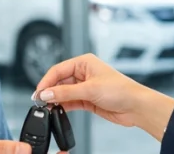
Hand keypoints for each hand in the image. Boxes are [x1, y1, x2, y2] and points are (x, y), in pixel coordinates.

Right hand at [36, 53, 173, 140]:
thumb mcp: (89, 89)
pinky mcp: (88, 100)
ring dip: (56, 100)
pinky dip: (63, 106)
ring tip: (47, 107)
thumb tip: (46, 93)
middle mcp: (84, 73)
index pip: (58, 69)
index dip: (46, 81)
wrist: (135, 106)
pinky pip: (70, 101)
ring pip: (64, 92)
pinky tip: (57, 110)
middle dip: (50, 91)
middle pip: (59, 81)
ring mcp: (85, 87)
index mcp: (84, 62)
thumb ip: (66, 92)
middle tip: (40, 102)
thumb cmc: (120, 90)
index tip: (38, 92)